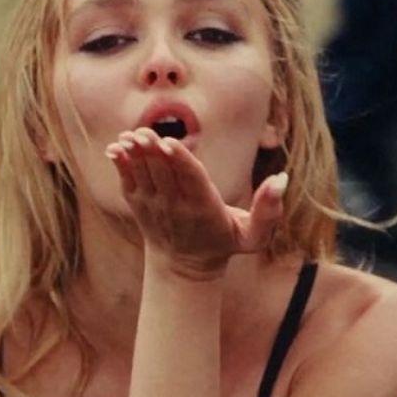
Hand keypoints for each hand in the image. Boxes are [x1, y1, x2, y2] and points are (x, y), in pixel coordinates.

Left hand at [105, 127, 287, 279]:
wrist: (185, 264)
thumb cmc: (224, 241)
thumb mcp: (254, 235)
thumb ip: (269, 210)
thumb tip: (281, 178)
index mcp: (204, 209)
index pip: (192, 181)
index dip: (181, 161)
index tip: (170, 143)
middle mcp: (176, 208)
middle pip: (164, 174)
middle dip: (154, 153)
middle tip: (145, 132)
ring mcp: (154, 207)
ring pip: (143, 175)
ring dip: (136, 155)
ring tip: (131, 135)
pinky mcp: (139, 205)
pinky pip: (127, 182)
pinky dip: (121, 164)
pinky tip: (115, 147)